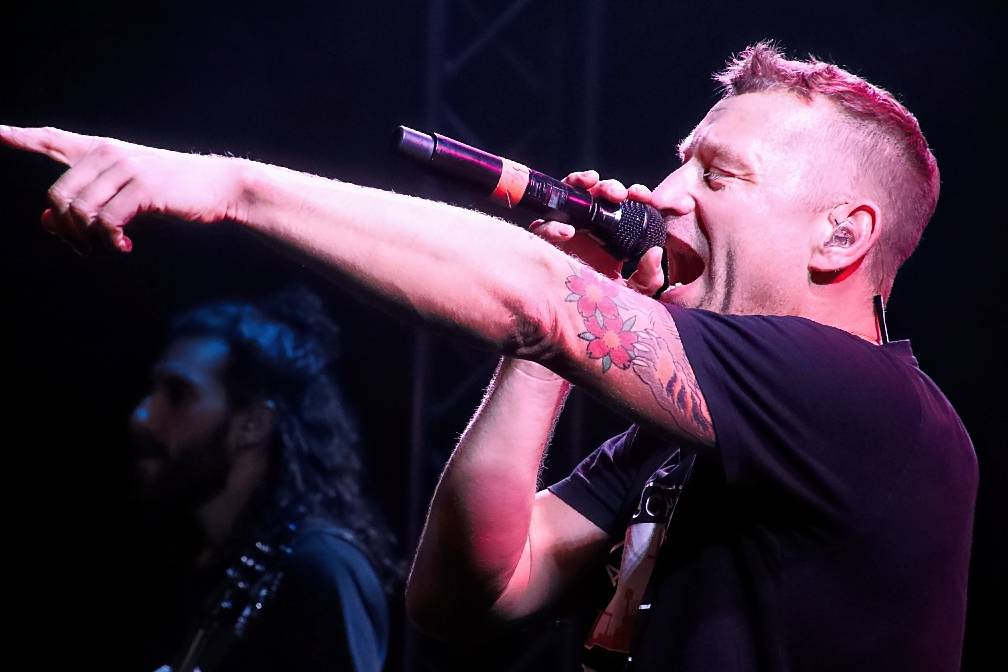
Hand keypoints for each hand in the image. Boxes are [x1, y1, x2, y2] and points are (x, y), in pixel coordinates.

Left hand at [0, 125, 244, 254]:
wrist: (219, 188)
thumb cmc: (173, 195)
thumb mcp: (125, 202)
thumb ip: (86, 210)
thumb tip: (44, 222)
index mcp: (102, 152)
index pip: (53, 140)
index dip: (19, 136)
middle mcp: (108, 153)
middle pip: (58, 196)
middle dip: (67, 229)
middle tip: (85, 248)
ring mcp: (125, 168)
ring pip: (79, 211)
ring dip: (89, 239)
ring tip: (110, 246)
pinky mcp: (141, 187)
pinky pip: (106, 221)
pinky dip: (111, 240)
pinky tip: (125, 246)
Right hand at [528, 169, 665, 295]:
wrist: (580, 319)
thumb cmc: (605, 304)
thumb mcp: (634, 292)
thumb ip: (649, 277)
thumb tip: (655, 253)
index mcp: (611, 234)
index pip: (623, 205)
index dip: (635, 195)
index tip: (645, 197)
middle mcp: (588, 228)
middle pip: (596, 195)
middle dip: (609, 187)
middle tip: (620, 194)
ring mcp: (564, 231)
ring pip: (569, 198)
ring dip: (580, 186)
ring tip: (593, 188)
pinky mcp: (543, 244)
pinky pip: (541, 227)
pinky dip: (551, 224)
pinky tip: (567, 231)